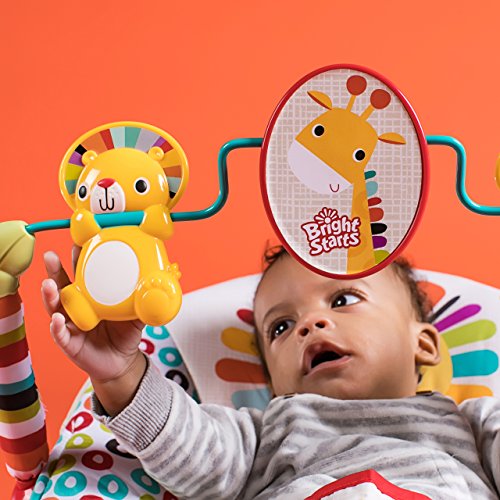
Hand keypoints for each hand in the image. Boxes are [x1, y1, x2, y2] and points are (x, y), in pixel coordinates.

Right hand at [41, 249, 144, 383]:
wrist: (122, 362)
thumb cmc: (124, 334)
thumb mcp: (136, 313)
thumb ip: (143, 298)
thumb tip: (157, 282)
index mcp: (91, 294)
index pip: (82, 272)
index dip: (79, 257)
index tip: (78, 241)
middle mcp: (76, 306)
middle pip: (61, 284)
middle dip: (54, 269)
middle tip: (51, 256)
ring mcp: (70, 323)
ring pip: (55, 307)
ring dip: (50, 295)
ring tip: (49, 284)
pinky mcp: (69, 343)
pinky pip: (60, 334)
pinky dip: (57, 327)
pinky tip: (57, 319)